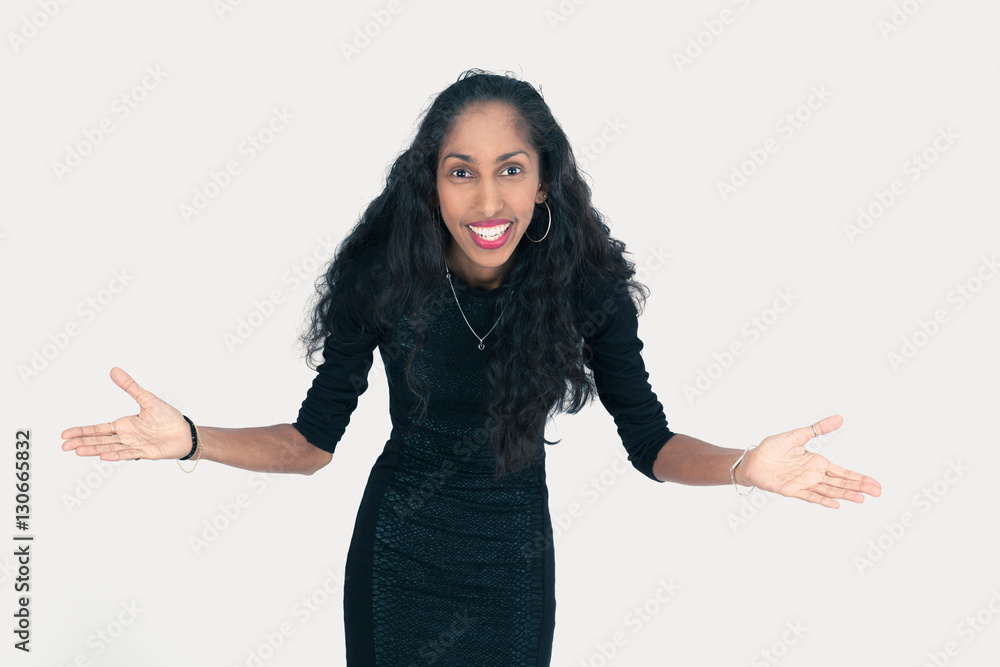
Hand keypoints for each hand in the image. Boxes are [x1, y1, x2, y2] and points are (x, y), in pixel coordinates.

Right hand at [61, 367, 192, 461]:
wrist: (185, 431)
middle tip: (64, 446)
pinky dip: (117, 455)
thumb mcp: (147, 399)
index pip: (98, 429)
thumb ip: (130, 386)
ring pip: (110, 449)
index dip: (82, 431)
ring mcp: (134, 445)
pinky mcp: (146, 453)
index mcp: (124, 425)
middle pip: (100, 441)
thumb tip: (114, 370)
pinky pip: (129, 454)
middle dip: (82, 443)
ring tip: (78, 451)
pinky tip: (104, 456)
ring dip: (94, 450)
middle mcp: (126, 437)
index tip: (65, 435)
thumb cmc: (168, 417)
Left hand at [738, 414, 881, 508]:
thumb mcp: (797, 435)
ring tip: (860, 498)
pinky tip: (835, 504)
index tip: (875, 484)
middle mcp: (813, 475)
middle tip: (877, 492)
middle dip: (858, 487)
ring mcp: (803, 483)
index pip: (843, 472)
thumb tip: (839, 418)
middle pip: (840, 483)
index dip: (859, 478)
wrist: (753, 459)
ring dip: (844, 494)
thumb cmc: (772, 448)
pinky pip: (809, 496)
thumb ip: (818, 428)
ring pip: (828, 490)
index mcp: (817, 463)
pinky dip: (822, 500)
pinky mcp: (791, 490)